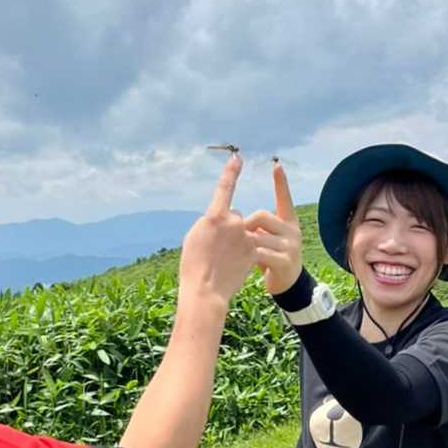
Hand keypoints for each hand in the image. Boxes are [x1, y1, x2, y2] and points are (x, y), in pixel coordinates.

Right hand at [178, 153, 260, 304]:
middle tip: (218, 248)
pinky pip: (252, 244)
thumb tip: (218, 218)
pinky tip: (235, 266)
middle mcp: (232, 222)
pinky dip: (245, 253)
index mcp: (214, 216)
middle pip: (235, 216)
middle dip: (230, 228)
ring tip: (226, 260)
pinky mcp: (254, 250)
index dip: (231, 172)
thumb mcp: (194, 237)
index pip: (225, 189)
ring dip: (239, 241)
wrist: (206, 290)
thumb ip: (209, 223)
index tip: (238, 157)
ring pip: (245, 231)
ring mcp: (245, 236)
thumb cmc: (193, 265)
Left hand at [246, 162, 302, 294]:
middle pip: (262, 216)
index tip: (277, 165)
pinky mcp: (285, 261)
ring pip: (258, 236)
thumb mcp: (267, 238)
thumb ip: (257, 226)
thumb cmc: (270, 256)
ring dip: (245, 244)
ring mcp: (291, 246)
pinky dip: (248, 257)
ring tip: (242, 253)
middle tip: (238, 237)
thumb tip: (235, 213)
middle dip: (245, 225)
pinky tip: (247, 263)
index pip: (284, 198)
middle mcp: (292, 230)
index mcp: (288, 221)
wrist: (286, 284)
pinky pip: (260, 252)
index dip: (281, 182)